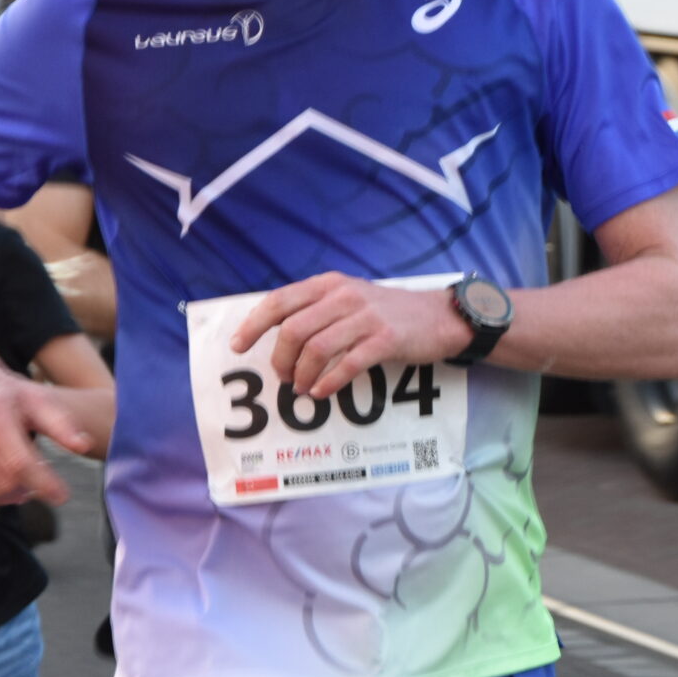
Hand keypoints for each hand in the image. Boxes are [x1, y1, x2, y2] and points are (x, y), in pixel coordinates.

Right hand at [0, 363, 90, 507]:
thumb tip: (84, 446)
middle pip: (4, 481)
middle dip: (29, 489)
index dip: (44, 483)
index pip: (20, 462)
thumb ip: (62, 424)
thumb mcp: (38, 400)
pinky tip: (2, 480)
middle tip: (42, 483)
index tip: (63, 496)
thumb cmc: (6, 394)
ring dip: (10, 495)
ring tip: (24, 482)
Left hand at [230, 273, 470, 398]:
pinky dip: (329, 383)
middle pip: (294, 330)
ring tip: (303, 388)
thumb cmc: (388, 312)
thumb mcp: (350, 297)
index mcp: (329, 284)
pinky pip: (347, 364)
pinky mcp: (385, 339)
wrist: (439, 317)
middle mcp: (344, 296)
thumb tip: (275, 333)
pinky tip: (323, 392)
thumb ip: (317, 308)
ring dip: (303, 375)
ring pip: (317, 349)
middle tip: (283, 377)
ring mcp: (366, 317)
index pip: (280, 301)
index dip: (254, 325)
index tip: (238, 345)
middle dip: (280, 359)